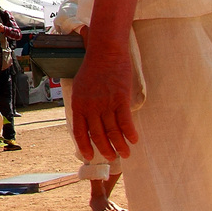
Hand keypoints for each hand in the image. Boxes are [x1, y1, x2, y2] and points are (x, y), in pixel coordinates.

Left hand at [69, 46, 138, 161]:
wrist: (105, 52)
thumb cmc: (93, 70)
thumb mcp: (80, 88)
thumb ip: (82, 105)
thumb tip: (86, 123)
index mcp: (78, 104)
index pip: (79, 132)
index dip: (85, 146)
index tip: (90, 157)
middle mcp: (90, 107)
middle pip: (98, 135)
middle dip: (105, 150)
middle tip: (112, 158)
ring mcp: (105, 103)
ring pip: (113, 131)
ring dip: (120, 145)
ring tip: (125, 153)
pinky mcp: (120, 99)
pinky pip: (125, 122)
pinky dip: (130, 133)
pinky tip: (134, 140)